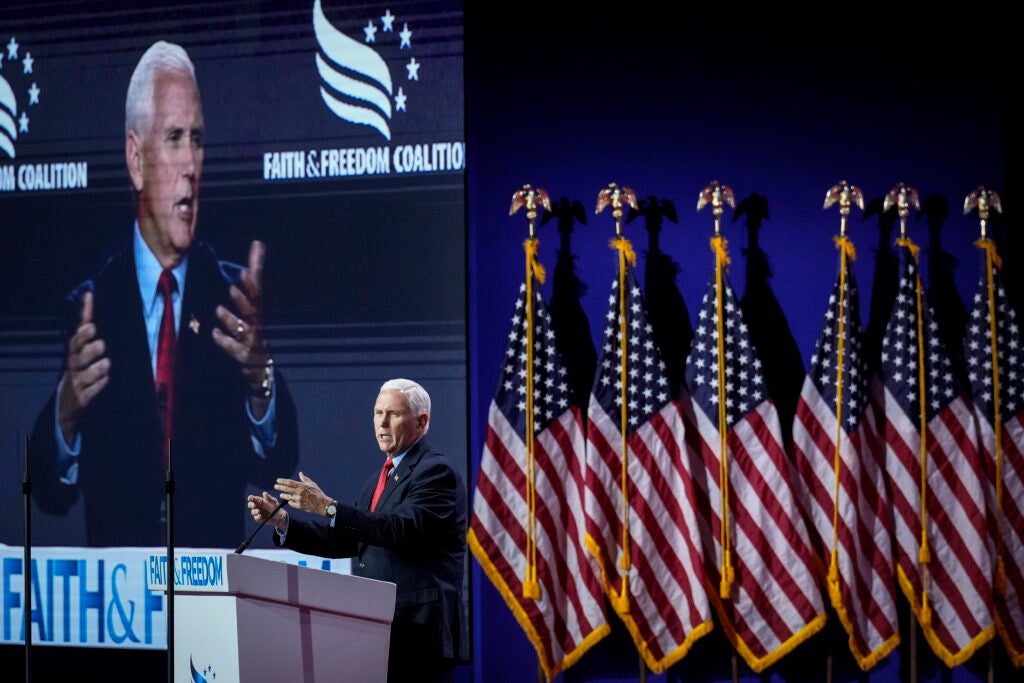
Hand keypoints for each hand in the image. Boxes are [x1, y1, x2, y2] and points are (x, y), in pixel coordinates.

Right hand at [57, 291, 110, 443]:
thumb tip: (91, 298)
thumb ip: (88, 329)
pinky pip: (91, 391)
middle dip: (86, 346)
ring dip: (96, 368)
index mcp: (75, 350)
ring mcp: (77, 381)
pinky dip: (98, 386)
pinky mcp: (82, 397)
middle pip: (78, 353)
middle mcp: (74, 364)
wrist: (68, 403)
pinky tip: (105, 380)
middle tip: (99, 342)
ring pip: (85, 373)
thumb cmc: (81, 371)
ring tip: (106, 363)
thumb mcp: (84, 351)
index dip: (84, 313)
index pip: (78, 330)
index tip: (90, 300)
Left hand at [212, 241, 271, 414]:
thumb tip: (257, 244)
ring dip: (232, 320)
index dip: (250, 285)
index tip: (242, 273)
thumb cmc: (254, 325)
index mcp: (258, 309)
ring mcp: (252, 341)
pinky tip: (214, 334)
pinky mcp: (245, 356)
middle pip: (253, 311)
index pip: (257, 295)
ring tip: (218, 309)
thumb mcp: (255, 299)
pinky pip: (236, 350)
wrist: (261, 363)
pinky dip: (225, 342)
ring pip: (245, 330)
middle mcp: (257, 324)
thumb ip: (255, 272)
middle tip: (232, 287)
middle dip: (243, 300)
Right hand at [247, 491, 287, 530]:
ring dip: (254, 511)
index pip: (252, 498)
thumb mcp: (273, 501)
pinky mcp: (259, 518)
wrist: (279, 515)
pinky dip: (257, 517)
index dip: (250, 498)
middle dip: (251, 505)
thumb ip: (269, 497)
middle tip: (254, 505)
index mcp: (259, 500)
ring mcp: (257, 513)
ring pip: (252, 512)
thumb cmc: (275, 506)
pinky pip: (256, 518)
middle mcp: (257, 506)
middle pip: (250, 505)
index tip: (250, 498)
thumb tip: (264, 493)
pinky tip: (260, 516)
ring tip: (258, 511)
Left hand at [274, 471, 329, 515]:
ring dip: (283, 495)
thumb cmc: (318, 493)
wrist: (322, 504)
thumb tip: (300, 473)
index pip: (290, 482)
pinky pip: (291, 503)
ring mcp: (299, 500)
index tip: (278, 480)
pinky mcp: (299, 506)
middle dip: (279, 487)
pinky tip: (289, 500)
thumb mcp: (312, 484)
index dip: (283, 481)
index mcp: (302, 486)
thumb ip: (304, 479)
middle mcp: (299, 492)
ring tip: (281, 494)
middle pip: (286, 489)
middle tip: (275, 486)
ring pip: (287, 497)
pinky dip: (290, 501)